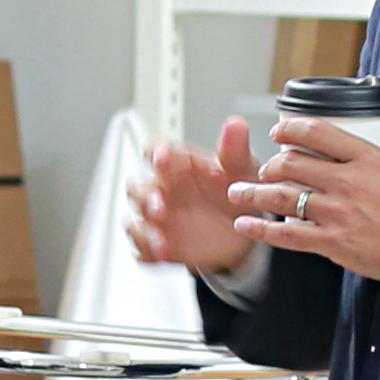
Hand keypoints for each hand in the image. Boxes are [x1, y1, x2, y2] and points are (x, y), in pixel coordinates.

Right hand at [128, 117, 270, 277]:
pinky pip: (143, 249)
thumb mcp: (242, 170)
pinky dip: (148, 252)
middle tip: (160, 206)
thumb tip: (236, 124)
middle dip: (144, 198)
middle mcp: (163, 190)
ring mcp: (159, 220)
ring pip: (135, 221)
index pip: (156, 152)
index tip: (162, 158)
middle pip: (138, 188)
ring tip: (161, 240)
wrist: (244, 235)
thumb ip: (235, 149)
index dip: (154, 153)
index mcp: (178, 166)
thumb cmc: (237, 194)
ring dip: (144, 230)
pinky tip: (162, 254)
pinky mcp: (160, 245)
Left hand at [232, 119, 379, 288]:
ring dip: (253, 193)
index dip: (290, 129)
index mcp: (366, 159)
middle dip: (270, 165)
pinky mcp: (333, 242)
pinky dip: (261, 229)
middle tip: (263, 170)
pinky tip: (245, 224)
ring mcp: (338, 212)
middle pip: (292, 163)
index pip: (317, 132)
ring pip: (282, 197)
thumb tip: (369, 147)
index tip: (278, 132)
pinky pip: (288, 234)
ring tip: (237, 192)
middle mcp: (348, 182)